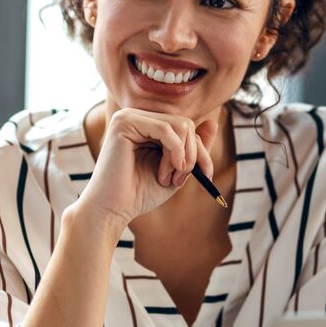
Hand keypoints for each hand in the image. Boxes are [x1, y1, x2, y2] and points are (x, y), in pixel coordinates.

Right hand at [77, 108, 216, 227]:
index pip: (187, 127)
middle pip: (186, 124)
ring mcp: (129, 116)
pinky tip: (164, 174)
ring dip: (183, 156)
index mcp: (147, 126)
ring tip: (170, 178)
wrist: (112, 210)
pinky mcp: (124, 122)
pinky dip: (174, 153)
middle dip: (194, 155)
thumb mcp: (177, 170)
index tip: (206, 176)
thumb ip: (194, 147)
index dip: (201, 151)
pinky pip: (166, 129)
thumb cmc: (139, 194)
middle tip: (182, 180)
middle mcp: (137, 117)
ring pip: (180, 125)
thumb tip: (213, 121)